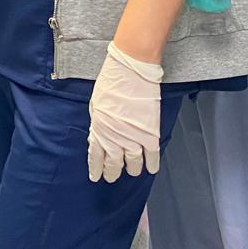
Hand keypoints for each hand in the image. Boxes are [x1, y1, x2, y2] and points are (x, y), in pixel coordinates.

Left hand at [87, 43, 164, 182]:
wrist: (132, 70)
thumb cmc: (111, 83)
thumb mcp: (96, 104)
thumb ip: (98, 124)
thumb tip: (98, 138)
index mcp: (99, 129)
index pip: (96, 156)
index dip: (96, 168)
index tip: (96, 176)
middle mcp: (115, 137)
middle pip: (114, 162)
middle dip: (112, 172)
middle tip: (111, 178)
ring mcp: (134, 137)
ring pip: (133, 163)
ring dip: (131, 169)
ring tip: (130, 172)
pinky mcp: (151, 133)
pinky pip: (152, 155)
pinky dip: (151, 164)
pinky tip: (150, 170)